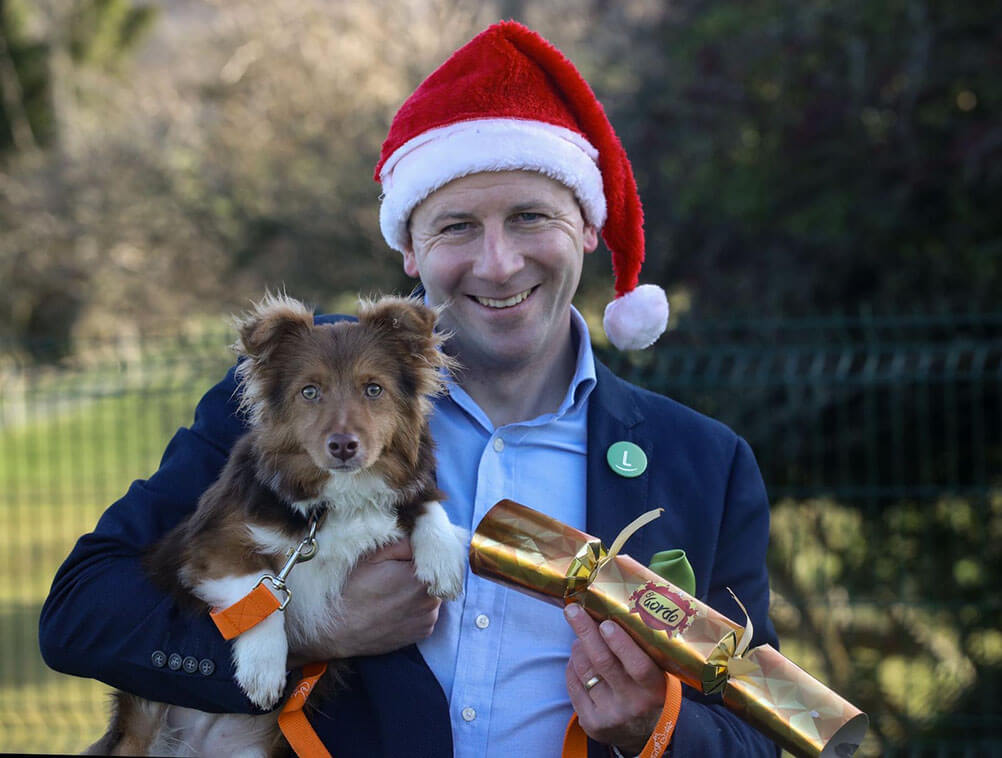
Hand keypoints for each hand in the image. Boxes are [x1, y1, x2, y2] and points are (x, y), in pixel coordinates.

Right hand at [288, 538, 442, 665]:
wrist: (335, 631)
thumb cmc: (351, 591)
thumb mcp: (372, 556)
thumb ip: (402, 542)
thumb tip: (419, 534)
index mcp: (421, 577)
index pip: (431, 552)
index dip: (415, 550)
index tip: (400, 553)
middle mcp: (431, 599)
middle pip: (433, 573)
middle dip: (417, 568)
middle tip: (392, 571)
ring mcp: (428, 618)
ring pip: (430, 592)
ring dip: (417, 588)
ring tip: (391, 590)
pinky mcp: (423, 632)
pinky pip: (426, 611)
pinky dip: (416, 606)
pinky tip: (394, 606)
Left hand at [564, 603, 665, 755]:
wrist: (647, 733)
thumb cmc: (649, 691)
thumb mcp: (657, 674)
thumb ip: (641, 650)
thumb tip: (610, 612)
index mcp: (654, 689)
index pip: (638, 666)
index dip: (620, 643)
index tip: (606, 622)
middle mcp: (633, 703)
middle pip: (603, 663)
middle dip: (586, 632)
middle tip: (573, 610)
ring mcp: (610, 715)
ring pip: (585, 672)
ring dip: (578, 647)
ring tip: (580, 636)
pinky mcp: (592, 723)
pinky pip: (574, 686)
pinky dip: (572, 667)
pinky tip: (576, 658)